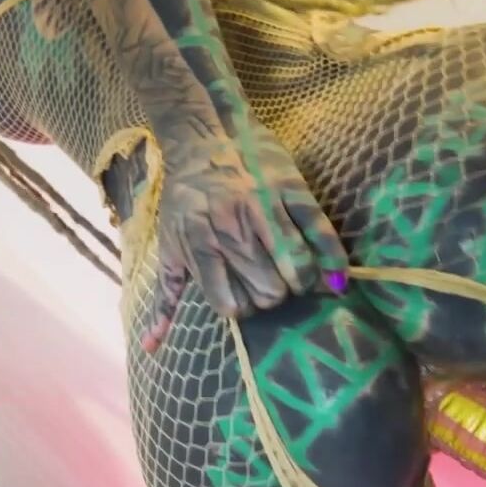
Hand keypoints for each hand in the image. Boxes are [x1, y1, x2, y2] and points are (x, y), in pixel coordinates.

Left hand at [141, 127, 349, 351]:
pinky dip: (332, 260)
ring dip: (300, 283)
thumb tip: (150, 348)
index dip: (242, 309)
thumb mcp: (169, 246)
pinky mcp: (292, 190)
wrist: (203, 139)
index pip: (232, 305)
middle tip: (267, 284)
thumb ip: (166, 297)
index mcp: (200, 245)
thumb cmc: (185, 200)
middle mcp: (231, 229)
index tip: (243, 298)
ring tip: (295, 278)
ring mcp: (264, 208)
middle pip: (269, 293)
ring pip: (297, 270)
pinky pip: (320, 231)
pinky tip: (335, 279)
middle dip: (271, 297)